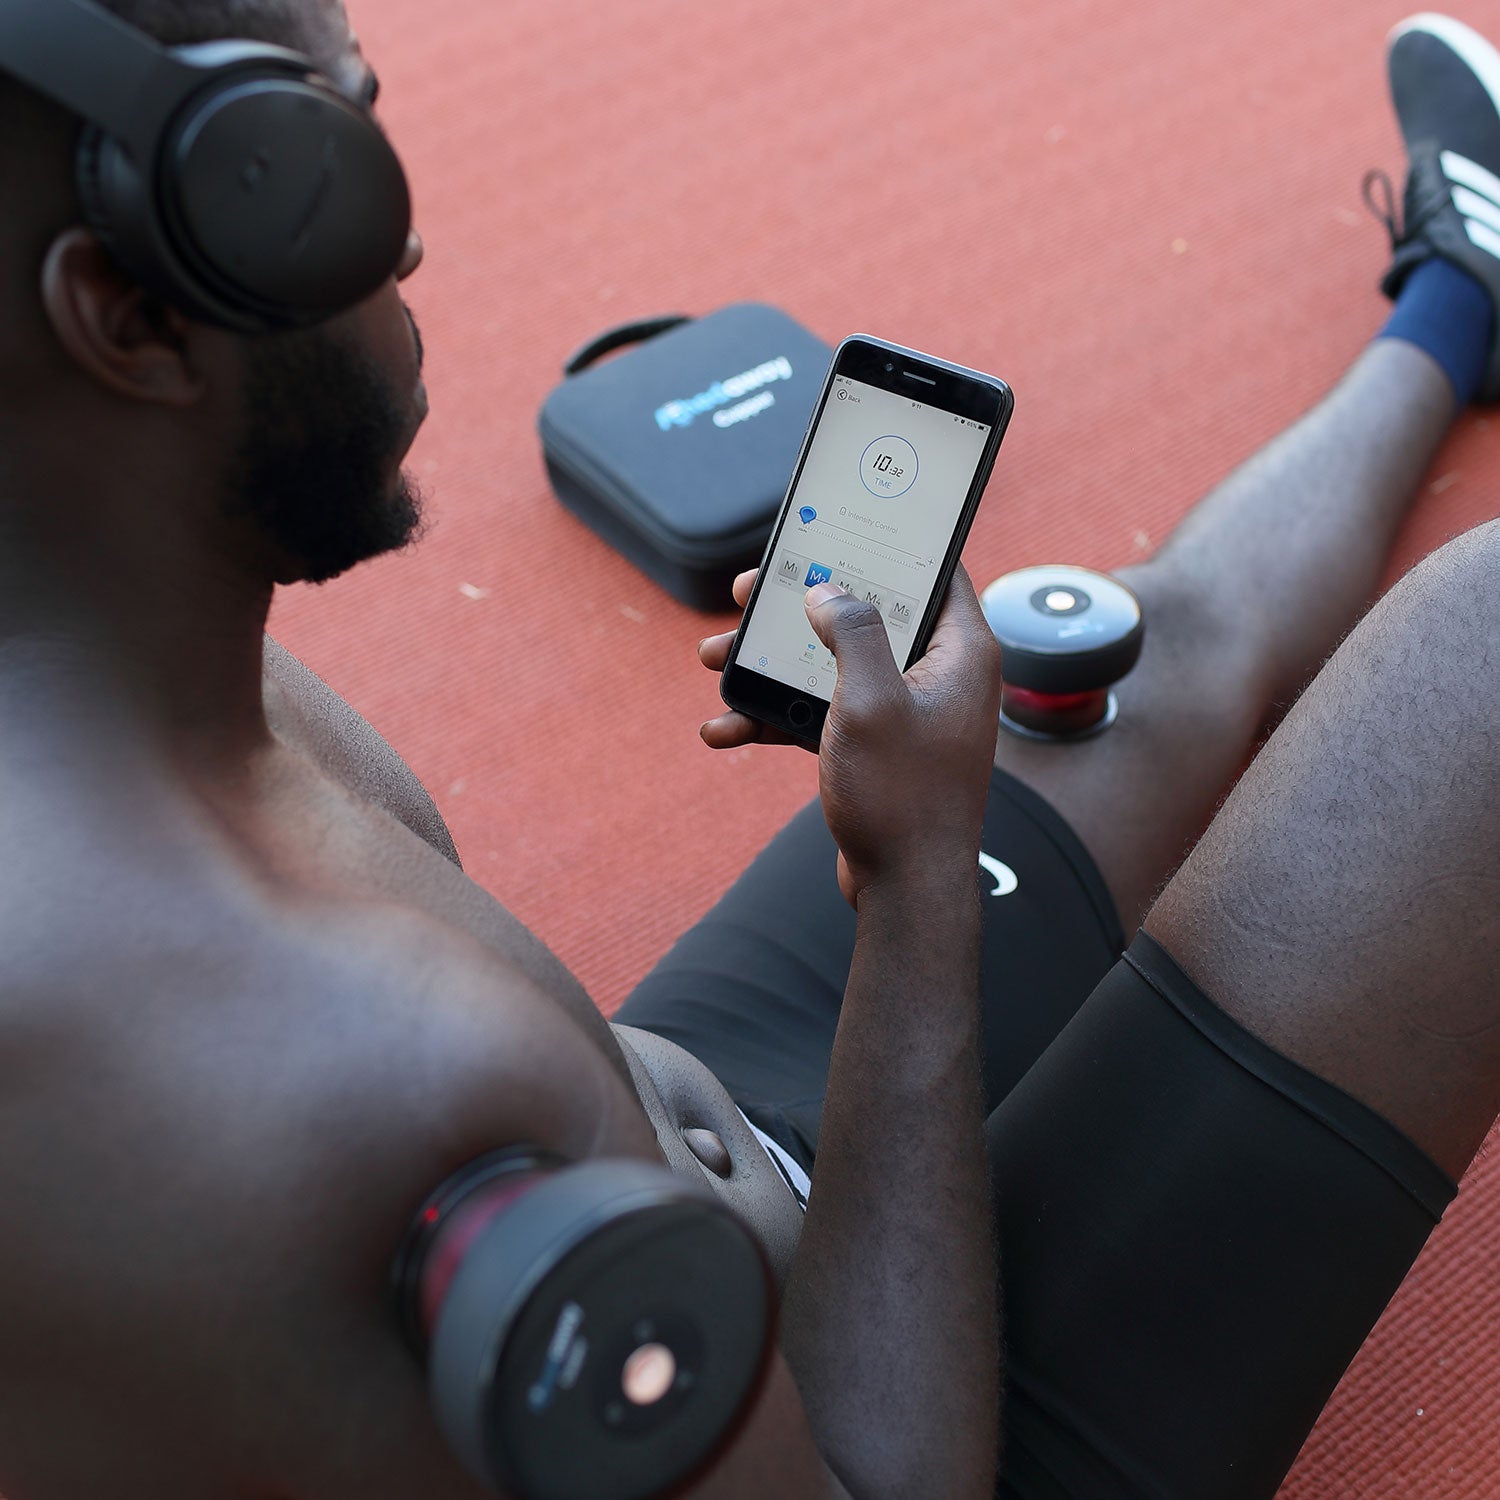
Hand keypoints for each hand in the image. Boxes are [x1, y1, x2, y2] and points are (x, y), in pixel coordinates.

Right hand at [699, 567, 1003, 906]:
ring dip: (771, 663)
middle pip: (866, 613)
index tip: (838, 523)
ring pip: (832, 663)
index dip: (887, 542)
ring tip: (713, 659)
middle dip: (801, 606)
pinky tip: (722, 730)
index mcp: (960, 651)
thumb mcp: (871, 701)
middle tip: (749, 593)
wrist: (906, 891)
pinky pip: (820, 713)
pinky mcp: (876, 747)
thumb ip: (852, 632)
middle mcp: (938, 675)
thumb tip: (829, 590)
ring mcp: (905, 713)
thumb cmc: (903, 797)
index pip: (934, 570)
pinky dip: (774, 717)